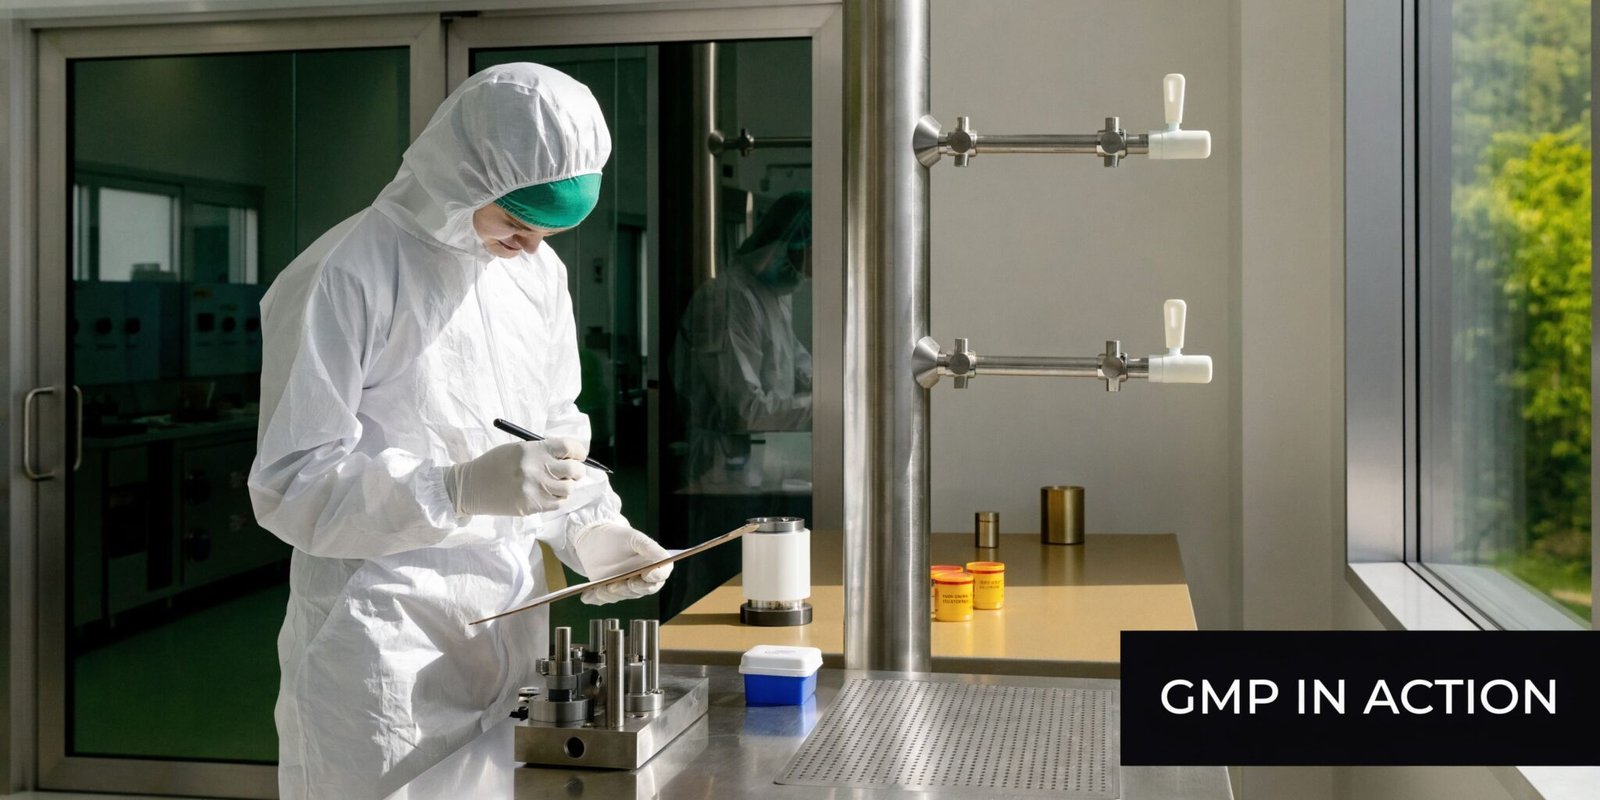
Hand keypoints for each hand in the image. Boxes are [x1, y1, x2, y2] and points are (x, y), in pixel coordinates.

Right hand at [443, 438, 586, 516]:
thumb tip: (571, 457)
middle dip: (577, 470)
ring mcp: (535, 489)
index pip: (569, 448)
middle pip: (574, 470)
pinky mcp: (532, 506)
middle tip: (571, 471)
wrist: (472, 487)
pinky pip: (558, 503)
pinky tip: (548, 493)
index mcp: (533, 450)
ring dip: (566, 486)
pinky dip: (558, 498)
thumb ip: (544, 451)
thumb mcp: (518, 449)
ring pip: (568, 489)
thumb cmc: (496, 464)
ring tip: (556, 483)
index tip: (579, 455)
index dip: (579, 451)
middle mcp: (536, 469)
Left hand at [572, 522, 672, 604]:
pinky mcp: (606, 591)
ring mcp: (622, 587)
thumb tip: (665, 558)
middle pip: (640, 591)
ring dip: (611, 593)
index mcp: (652, 567)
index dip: (656, 577)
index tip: (648, 574)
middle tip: (622, 583)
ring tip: (600, 587)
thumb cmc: (617, 536)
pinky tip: (586, 596)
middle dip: (630, 588)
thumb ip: (651, 548)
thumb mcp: (635, 538)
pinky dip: (594, 598)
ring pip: (620, 596)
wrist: (594, 537)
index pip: (660, 576)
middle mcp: (639, 580)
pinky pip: (601, 599)